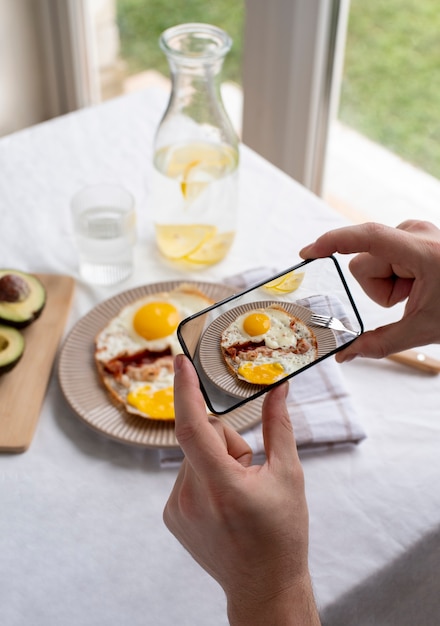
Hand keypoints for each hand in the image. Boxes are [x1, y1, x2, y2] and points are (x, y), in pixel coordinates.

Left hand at [164, 354, 319, 625]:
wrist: (264, 586)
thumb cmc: (282, 534)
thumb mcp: (289, 476)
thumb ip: (278, 426)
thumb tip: (279, 388)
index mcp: (221, 485)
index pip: (193, 427)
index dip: (186, 391)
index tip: (181, 361)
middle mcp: (190, 496)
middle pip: (202, 437)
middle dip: (227, 442)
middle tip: (249, 470)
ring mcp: (176, 507)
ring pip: (194, 455)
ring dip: (216, 460)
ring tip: (238, 493)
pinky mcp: (171, 515)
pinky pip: (186, 474)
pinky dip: (204, 476)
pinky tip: (224, 503)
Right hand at [300, 220, 439, 360]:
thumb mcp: (423, 329)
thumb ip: (379, 344)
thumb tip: (345, 356)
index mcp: (422, 252)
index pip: (367, 238)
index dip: (333, 242)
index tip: (307, 252)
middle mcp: (417, 232)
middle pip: (365, 261)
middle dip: (378, 287)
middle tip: (408, 298)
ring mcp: (416, 230)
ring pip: (373, 259)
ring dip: (388, 282)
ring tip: (418, 290)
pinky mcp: (414, 234)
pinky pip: (385, 254)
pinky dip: (395, 274)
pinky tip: (418, 282)